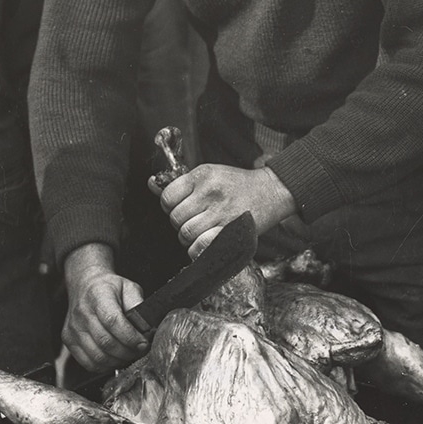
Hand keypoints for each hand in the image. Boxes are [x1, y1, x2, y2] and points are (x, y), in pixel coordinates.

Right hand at [61, 244, 148, 370]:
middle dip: (128, 351)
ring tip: (128, 354)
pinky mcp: (68, 340)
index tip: (143, 343)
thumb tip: (147, 328)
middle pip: (106, 342)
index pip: (113, 321)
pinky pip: (88, 363)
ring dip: (118, 361)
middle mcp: (82, 312)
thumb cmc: (108, 288)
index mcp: (98, 295)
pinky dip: (105, 366)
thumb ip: (138, 305)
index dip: (130, 337)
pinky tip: (114, 358)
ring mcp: (73, 327)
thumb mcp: (128, 287)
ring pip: (98, 356)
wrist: (84, 284)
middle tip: (139, 351)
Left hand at [160, 164, 296, 258]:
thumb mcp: (209, 174)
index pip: (168, 196)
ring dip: (188, 238)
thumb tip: (151, 184)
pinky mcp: (230, 231)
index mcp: (202, 176)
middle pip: (175, 218)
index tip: (178, 208)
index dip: (169, 206)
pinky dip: (197, 249)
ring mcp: (220, 213)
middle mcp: (210, 193)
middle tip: (191, 221)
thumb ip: (182, 183)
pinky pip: (200, 247)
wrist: (270, 191)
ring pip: (186, 234)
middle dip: (179, 223)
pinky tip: (204, 243)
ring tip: (199, 232)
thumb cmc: (237, 184)